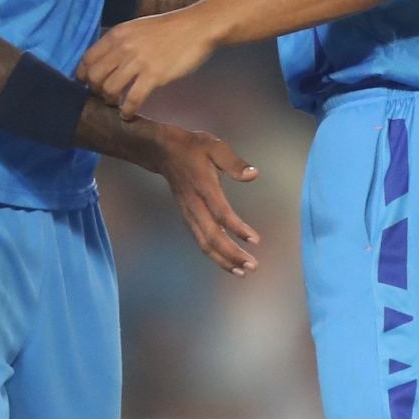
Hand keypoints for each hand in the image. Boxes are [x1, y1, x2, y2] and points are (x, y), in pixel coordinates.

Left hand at [80, 5, 222, 119]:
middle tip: (104, 96)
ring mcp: (138, 61)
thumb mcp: (137, 28)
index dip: (82, 76)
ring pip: (109, 89)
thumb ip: (120, 42)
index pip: (87, 59)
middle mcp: (123, 47)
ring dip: (110, 101)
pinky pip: (132, 99)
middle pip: (94, 77)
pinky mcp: (154, 75)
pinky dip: (127, 110)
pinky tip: (129, 114)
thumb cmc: (169, 28)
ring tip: (117, 104)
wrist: (197, 27)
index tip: (86, 85)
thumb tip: (105, 62)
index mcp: (117, 34)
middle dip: (95, 91)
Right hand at [151, 124, 260, 275]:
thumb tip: (253, 174)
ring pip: (204, 243)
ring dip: (223, 259)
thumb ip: (234, 162)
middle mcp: (195, 205)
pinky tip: (228, 261)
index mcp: (203, 186)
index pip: (221, 212)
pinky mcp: (188, 218)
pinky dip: (214, 254)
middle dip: (232, 254)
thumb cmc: (193, 147)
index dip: (237, 228)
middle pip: (212, 236)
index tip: (255, 240)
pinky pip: (201, 240)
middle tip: (253, 266)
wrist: (163, 152)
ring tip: (243, 271)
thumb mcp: (215, 146)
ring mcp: (189, 213)